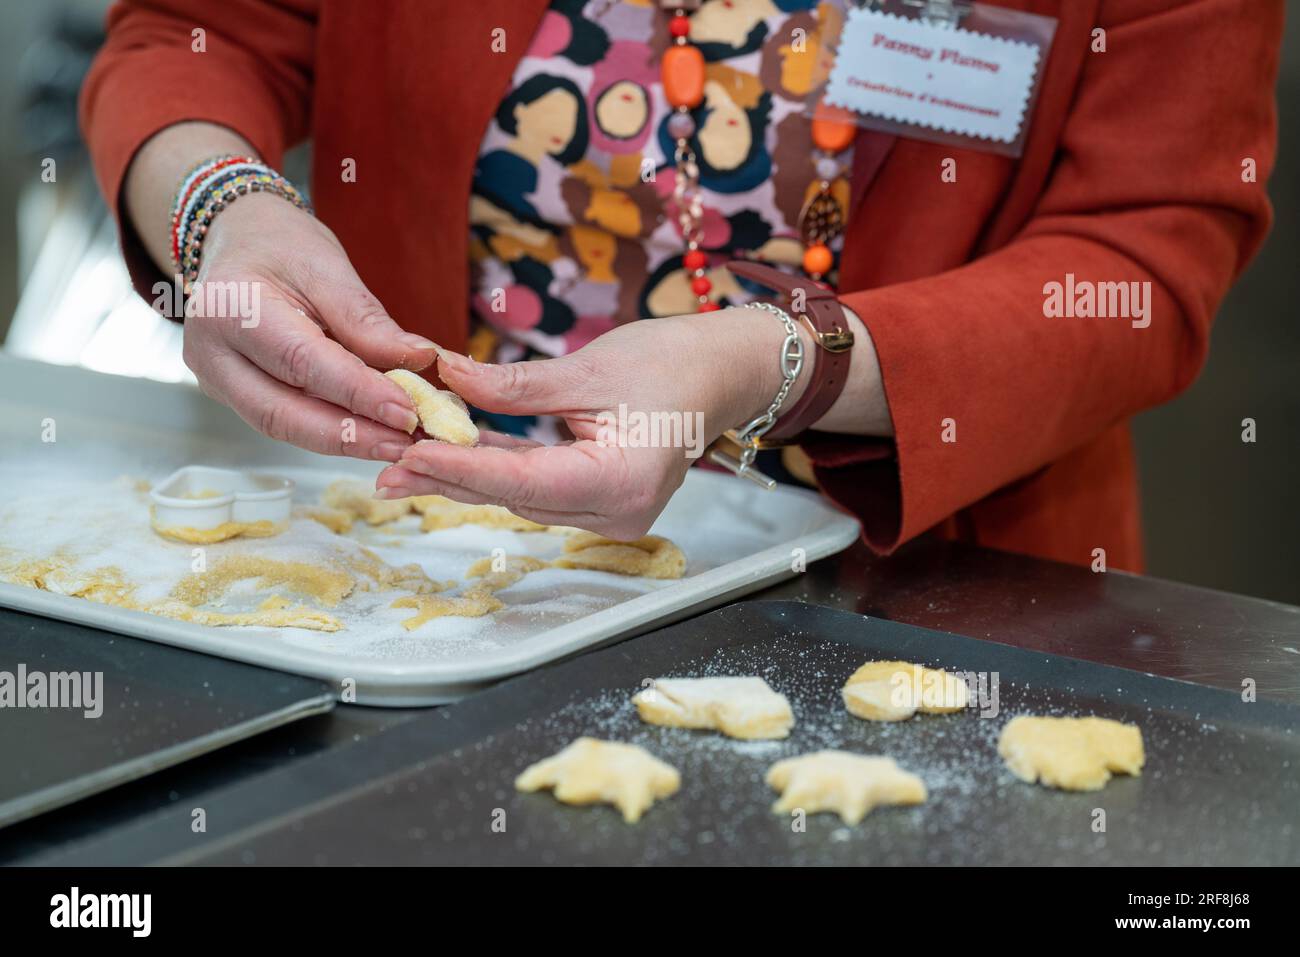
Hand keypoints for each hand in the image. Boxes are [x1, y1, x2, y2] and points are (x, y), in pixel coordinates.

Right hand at [182, 192, 438, 459]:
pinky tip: (374, 435)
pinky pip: (286, 421)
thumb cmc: (282, 246)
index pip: (301, 361)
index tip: (407, 412)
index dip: (357, 393)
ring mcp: (216, 379)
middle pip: (283, 412)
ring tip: (398, 445)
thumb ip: (367, 319)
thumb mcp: (326, 266)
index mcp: (230, 307)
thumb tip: (420, 359)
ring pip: (283, 426)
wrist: (238, 242)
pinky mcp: (234, 395)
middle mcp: (211, 352)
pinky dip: (332, 432)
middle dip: (351, 435)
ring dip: (345, 441)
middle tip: (407, 444)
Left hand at [375, 309, 804, 537]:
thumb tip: (445, 378)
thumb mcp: (588, 369)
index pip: (521, 482)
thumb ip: (513, 386)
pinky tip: (453, 460)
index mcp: (620, 483)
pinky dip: (498, 474)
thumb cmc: (673, 364)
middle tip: (385, 468)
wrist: (725, 374)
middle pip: (515, 498)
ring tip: (406, 462)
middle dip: (450, 478)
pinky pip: (539, 491)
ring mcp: (613, 517)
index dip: (460, 469)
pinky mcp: (604, 506)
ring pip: (522, 499)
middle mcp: (617, 514)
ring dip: (467, 479)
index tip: (408, 454)